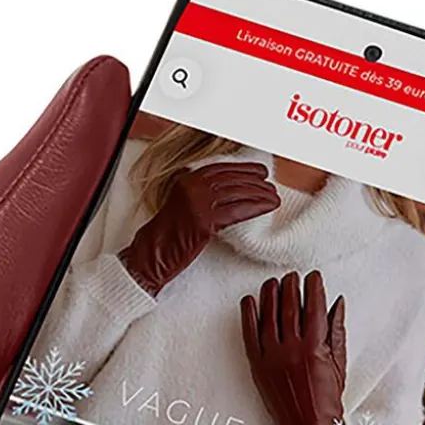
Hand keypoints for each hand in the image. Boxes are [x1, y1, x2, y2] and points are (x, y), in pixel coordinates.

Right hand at [120, 161, 279, 296]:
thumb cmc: (167, 238)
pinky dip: (255, 207)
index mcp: (186, 180)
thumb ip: (199, 195)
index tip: (260, 171)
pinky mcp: (203, 221)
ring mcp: (197, 203)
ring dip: (260, 194)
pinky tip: (266, 207)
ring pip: (237, 193)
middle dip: (255, 181)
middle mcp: (192, 187)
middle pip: (231, 179)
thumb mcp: (181, 207)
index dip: (244, 168)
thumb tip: (225, 192)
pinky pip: (236, 211)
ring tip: (274, 198)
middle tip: (271, 185)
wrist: (150, 257)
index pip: (221, 168)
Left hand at [241, 269, 346, 424]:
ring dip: (270, 296)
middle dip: (291, 288)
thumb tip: (336, 301)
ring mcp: (272, 358)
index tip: (313, 276)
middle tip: (292, 276)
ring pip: (269, 319)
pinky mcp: (258, 368)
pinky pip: (250, 337)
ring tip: (272, 282)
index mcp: (315, 347)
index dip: (313, 289)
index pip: (314, 308)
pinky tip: (248, 301)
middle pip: (289, 309)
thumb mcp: (339, 362)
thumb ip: (337, 330)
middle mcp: (292, 350)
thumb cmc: (328, 397)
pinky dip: (248, 317)